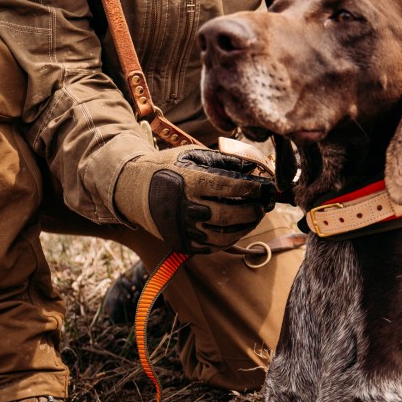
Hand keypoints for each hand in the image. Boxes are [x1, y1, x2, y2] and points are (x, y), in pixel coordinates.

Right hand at [118, 148, 276, 253]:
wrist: (135, 191)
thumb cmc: (168, 168)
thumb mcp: (192, 155)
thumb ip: (223, 161)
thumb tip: (253, 169)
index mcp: (190, 182)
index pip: (230, 186)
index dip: (253, 188)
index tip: (266, 187)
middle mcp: (187, 208)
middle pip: (230, 214)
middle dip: (254, 210)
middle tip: (266, 204)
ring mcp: (184, 229)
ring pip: (225, 234)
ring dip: (247, 226)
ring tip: (256, 216)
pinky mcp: (183, 243)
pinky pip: (214, 245)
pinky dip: (232, 238)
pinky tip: (240, 228)